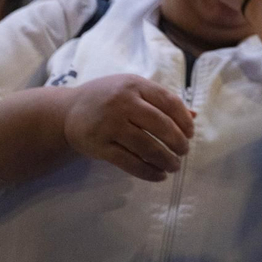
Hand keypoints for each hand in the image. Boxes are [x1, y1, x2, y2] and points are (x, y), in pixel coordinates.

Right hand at [62, 73, 194, 180]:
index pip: (169, 102)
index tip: (190, 133)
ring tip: (175, 166)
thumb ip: (161, 101)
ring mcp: (110, 125)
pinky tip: (159, 175)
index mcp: (135, 85)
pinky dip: (148, 172)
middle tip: (184, 152)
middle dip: (177, 142)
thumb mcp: (133, 89)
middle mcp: (122, 103)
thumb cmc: (108, 98)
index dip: (183, 120)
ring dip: (166, 159)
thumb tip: (193, 116)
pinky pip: (129, 162)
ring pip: (147, 146)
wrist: (67, 111)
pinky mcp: (99, 146)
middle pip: (160, 125)